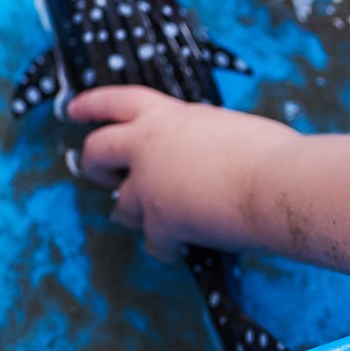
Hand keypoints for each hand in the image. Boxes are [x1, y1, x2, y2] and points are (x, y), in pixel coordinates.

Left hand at [68, 87, 298, 259]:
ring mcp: (149, 185)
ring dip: (134, 213)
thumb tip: (201, 151)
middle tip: (102, 175)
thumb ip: (199, 137)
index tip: (72, 109)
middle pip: (96, 151)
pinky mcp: (161, 221)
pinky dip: (166, 248)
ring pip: (120, 205)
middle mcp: (148, 147)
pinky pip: (154, 243)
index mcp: (166, 117)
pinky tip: (181, 249)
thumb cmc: (269, 153)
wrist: (277, 185)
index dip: (92, 104)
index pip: (117, 100)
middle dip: (93, 165)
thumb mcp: (226, 127)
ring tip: (157, 218)